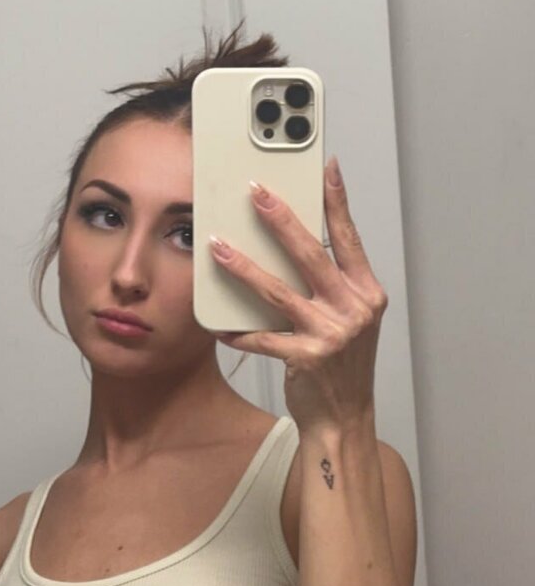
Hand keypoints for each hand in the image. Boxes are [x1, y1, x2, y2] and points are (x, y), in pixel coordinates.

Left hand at [208, 156, 388, 434]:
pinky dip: (238, 331)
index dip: (337, 202)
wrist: (344, 418)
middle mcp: (354, 309)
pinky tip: (219, 324)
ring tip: (218, 247)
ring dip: (244, 267)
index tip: (326, 168)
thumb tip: (290, 244)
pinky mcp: (307, 359)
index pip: (349, 238)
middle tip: (256, 193)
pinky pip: (262, 338)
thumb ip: (330, 285)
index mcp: (367, 293)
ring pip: (279, 290)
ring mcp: (332, 334)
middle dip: (281, 219)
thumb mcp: (349, 319)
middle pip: (311, 254)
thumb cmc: (342, 365)